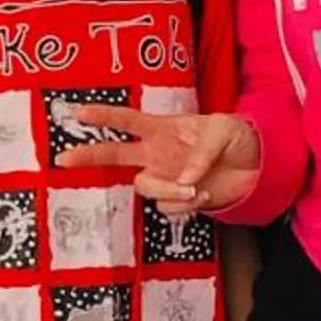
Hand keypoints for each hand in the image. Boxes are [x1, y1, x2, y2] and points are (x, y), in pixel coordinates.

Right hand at [57, 103, 262, 209]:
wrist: (257, 167)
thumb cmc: (237, 138)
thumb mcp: (222, 131)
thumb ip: (200, 152)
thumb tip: (184, 177)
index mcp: (163, 128)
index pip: (128, 120)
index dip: (104, 116)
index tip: (80, 113)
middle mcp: (157, 153)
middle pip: (115, 153)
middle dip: (89, 155)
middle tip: (63, 158)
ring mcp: (165, 177)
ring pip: (145, 188)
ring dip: (168, 189)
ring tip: (195, 186)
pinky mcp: (177, 199)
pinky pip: (168, 206)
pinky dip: (186, 203)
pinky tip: (204, 194)